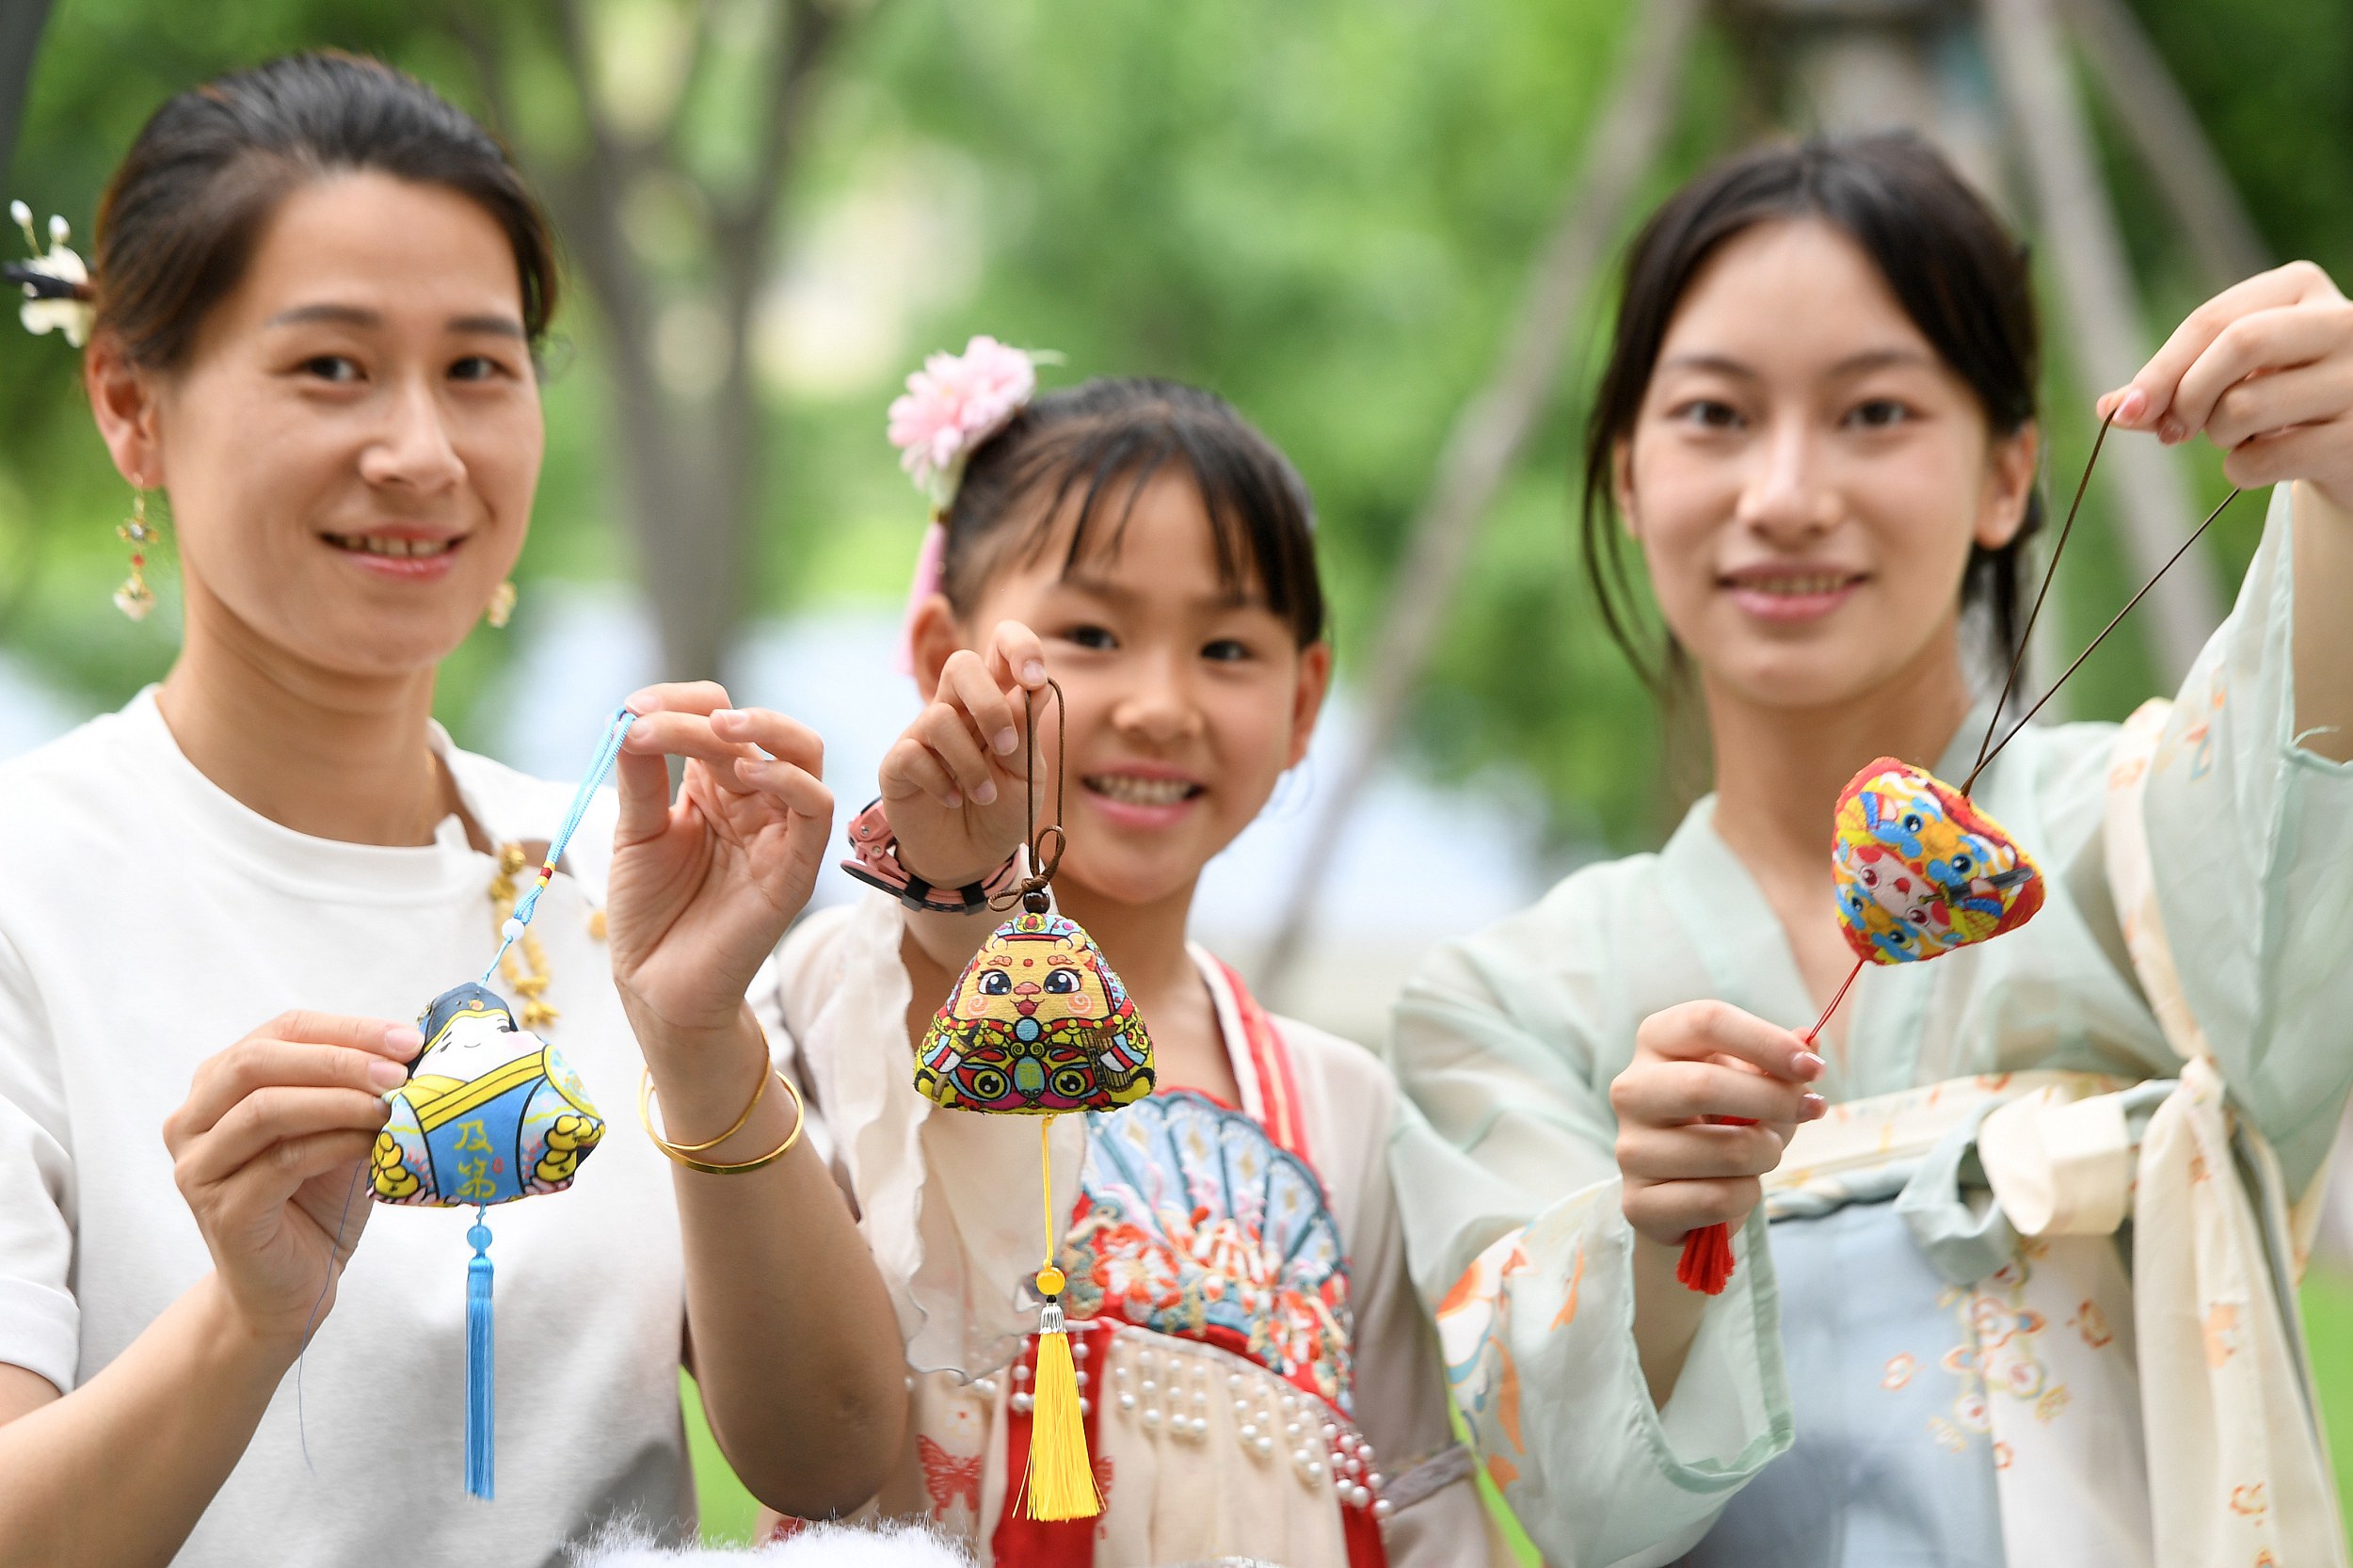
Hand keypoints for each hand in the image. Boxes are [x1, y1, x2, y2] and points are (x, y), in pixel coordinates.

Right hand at [161, 1012, 418, 1349]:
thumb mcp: (340, 1130)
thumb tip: (413, 1050)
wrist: (291, 1287)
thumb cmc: (317, 1200)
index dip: (347, 1029)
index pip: (281, 1031)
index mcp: (218, 1085)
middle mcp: (193, 1121)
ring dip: (338, 1100)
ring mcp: (199, 1167)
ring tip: (391, 1106)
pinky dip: (334, 1144)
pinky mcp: (221, 1210)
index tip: (409, 1040)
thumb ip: (356, 1089)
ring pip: (265, 1108)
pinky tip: (372, 1144)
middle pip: (258, 1061)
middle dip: (338, 1058)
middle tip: (399, 1071)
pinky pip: (280, 1161)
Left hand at [607, 684, 833, 1044]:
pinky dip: (791, 779)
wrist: (657, 986)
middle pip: (762, 729)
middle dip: (715, 712)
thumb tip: (632, 715)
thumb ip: (643, 775)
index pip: (716, 720)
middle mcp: (755, 801)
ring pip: (803, 755)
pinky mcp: (796, 867)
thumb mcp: (637, 831)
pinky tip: (746, 773)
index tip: (631, 710)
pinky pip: (816, 808)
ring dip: (764, 729)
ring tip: (716, 727)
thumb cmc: (649, 912)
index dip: (679, 703)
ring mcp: (779, 831)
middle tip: (662, 713)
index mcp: (717, 788)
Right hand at [881, 620, 1049, 889]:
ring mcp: (924, 734)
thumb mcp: (1026, 774)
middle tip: (1007, 746)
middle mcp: (957, 708)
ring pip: (940, 718)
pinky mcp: (899, 764)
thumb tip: (1035, 686)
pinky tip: (954, 800)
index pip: (1001, 646)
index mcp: (996, 700)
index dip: (1018, 646)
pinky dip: (941, 782)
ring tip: (984, 795)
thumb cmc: (1002, 809)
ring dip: (970, 763)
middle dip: (989, 703)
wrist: (971, 858)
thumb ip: (1026, 731)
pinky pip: (913, 755)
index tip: (1034, 679)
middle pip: (960, 665)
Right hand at [1609, 1001, 1825, 1247]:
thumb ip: (1779, 1061)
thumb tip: (1809, 1040)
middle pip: (1703, 1085)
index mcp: (1657, 1042)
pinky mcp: (1638, 1201)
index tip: (1812, 1068)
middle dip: (1774, 1100)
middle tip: (1813, 1109)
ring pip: (1725, 1151)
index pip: (1706, 1021)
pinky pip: (1717, 1199)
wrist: (1683, 1190)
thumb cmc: (1723, 1122)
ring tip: (1762, 1154)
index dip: (1766, 1042)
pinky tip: (1735, 1190)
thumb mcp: (1753, 1082)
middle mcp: (1632, 1089)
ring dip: (1767, 1155)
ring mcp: (1630, 1148)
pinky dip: (1746, 1197)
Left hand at [2101, 260, 2352, 511]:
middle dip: (2188, 394)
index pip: (2214, 319)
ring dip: (2217, 435)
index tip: (2125, 410)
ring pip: (2247, 405)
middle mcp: (2343, 322)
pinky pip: (2267, 459)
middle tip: (2173, 430)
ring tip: (2236, 436)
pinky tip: (2262, 461)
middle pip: (2239, 343)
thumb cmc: (2277, 397)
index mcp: (2301, 289)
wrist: (2347, 442)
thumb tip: (2111, 408)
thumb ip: (2171, 385)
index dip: (2160, 369)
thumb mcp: (2229, 375)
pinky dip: (2242, 470)